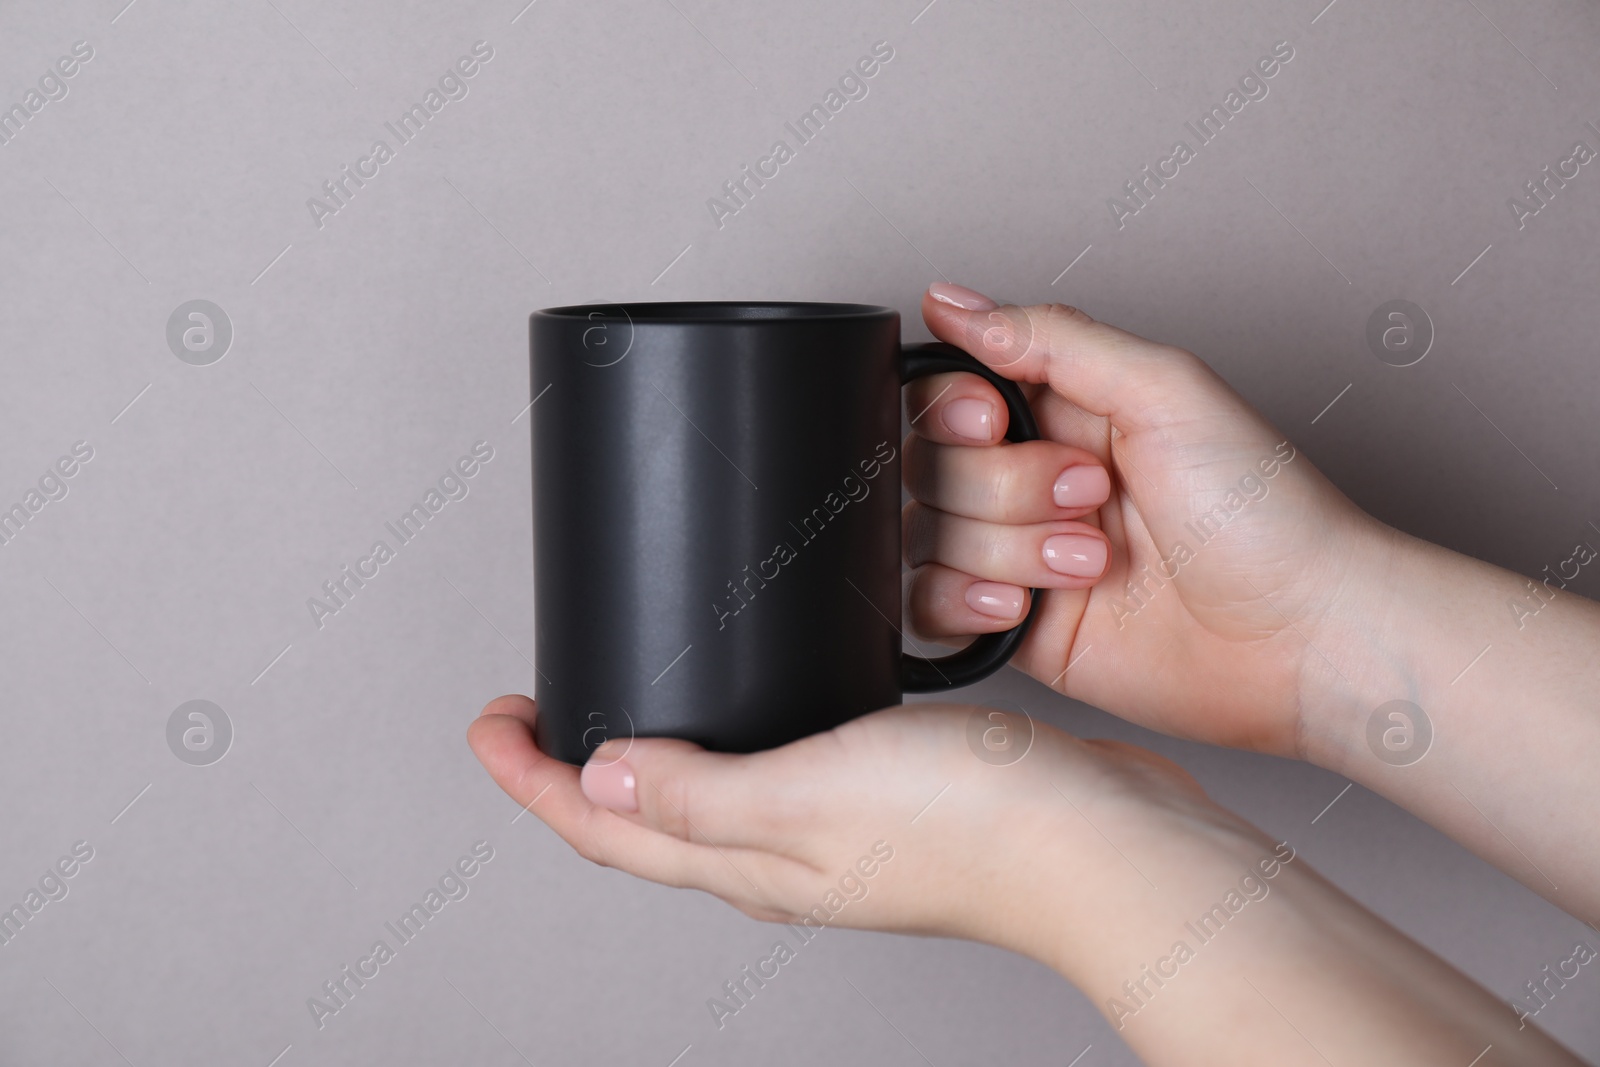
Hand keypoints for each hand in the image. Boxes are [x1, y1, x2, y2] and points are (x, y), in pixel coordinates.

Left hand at [469, 696, 1587, 1065]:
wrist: (1106, 842)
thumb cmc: (978, 828)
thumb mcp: (812, 794)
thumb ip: (699, 791)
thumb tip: (595, 782)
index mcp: (749, 861)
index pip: (601, 827)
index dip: (528, 777)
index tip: (490, 717)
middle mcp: (781, 855)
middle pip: (641, 818)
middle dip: (573, 766)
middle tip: (536, 708)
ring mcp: (832, 829)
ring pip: (707, 789)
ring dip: (653, 746)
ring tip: (626, 695)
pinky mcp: (882, 794)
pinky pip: (778, 763)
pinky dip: (735, 729)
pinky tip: (754, 692)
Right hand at [905, 283, 1390, 758]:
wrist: (1300, 636)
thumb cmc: (1264, 512)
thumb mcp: (1163, 389)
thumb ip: (1049, 338)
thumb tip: (952, 301)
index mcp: (1066, 410)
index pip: (947, 391)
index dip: (954, 408)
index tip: (997, 420)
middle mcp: (1035, 478)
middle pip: (933, 466)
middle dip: (1009, 487)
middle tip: (1093, 497)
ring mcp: (1022, 555)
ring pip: (931, 535)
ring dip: (1009, 550)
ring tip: (1094, 562)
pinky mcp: (1017, 628)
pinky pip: (930, 606)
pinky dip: (966, 603)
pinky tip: (1029, 606)